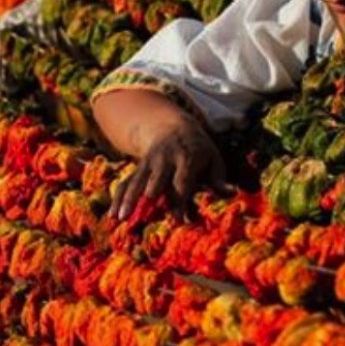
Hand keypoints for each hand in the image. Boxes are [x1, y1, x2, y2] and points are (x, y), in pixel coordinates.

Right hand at [108, 121, 233, 221]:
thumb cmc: (198, 150)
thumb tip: (231, 193)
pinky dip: (118, 198)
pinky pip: (126, 182)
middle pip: (156, 180)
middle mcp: (164, 160)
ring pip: (136, 181)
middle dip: (150, 198)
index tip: (180, 218)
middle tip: (143, 217)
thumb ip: (218, 179)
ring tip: (121, 218)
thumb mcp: (213, 159)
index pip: (182, 180)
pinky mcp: (138, 169)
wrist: (172, 127)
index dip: (180, 198)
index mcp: (187, 158)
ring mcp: (148, 164)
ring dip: (128, 199)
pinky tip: (113, 215)